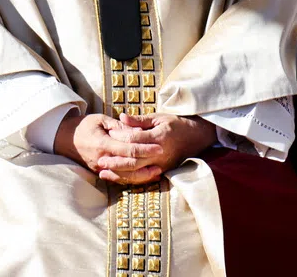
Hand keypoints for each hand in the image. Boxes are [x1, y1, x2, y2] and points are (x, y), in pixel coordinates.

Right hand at [54, 112, 161, 183]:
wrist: (64, 139)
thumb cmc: (84, 126)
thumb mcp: (100, 119)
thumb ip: (119, 126)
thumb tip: (137, 130)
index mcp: (103, 144)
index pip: (128, 149)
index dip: (145, 149)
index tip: (159, 146)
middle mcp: (102, 159)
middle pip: (129, 165)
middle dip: (147, 163)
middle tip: (162, 159)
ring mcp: (100, 168)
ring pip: (125, 176)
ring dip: (142, 175)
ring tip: (157, 171)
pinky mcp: (100, 173)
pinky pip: (118, 179)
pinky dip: (132, 179)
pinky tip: (144, 177)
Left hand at [99, 113, 215, 183]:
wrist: (197, 138)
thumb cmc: (177, 124)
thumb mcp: (160, 117)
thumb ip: (140, 120)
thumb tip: (121, 117)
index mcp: (159, 137)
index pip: (135, 139)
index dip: (121, 136)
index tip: (109, 133)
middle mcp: (160, 154)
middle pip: (134, 160)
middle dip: (116, 161)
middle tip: (100, 160)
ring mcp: (162, 165)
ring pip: (138, 173)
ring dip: (120, 174)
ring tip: (103, 172)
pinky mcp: (163, 172)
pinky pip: (143, 179)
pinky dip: (129, 180)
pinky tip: (117, 178)